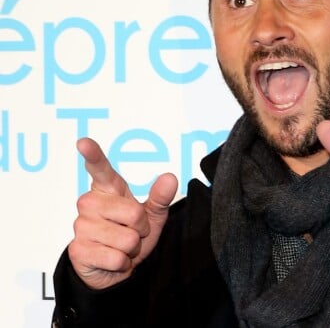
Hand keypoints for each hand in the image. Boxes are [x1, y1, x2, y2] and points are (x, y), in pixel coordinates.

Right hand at [68, 137, 177, 289]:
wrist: (113, 268)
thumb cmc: (132, 234)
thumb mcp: (152, 215)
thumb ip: (160, 197)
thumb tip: (170, 178)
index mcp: (107, 189)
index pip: (100, 169)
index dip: (93, 155)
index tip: (84, 142)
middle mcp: (89, 203)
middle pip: (134, 213)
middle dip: (141, 228)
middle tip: (131, 232)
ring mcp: (81, 226)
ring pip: (127, 238)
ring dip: (131, 248)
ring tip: (120, 246)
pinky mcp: (78, 250)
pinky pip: (117, 258)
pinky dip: (122, 263)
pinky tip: (111, 260)